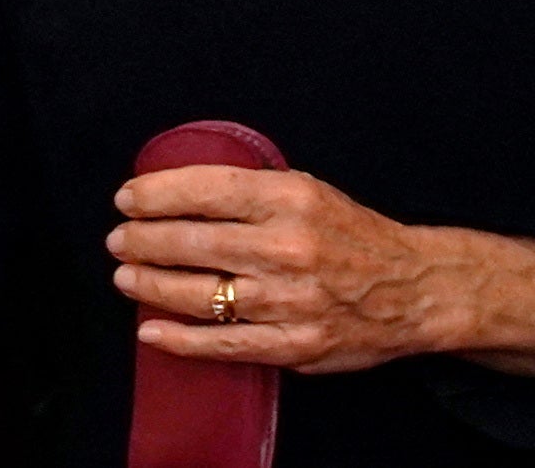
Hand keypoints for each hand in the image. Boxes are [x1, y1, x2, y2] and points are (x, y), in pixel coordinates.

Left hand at [107, 165, 464, 373]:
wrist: (415, 288)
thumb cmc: (350, 233)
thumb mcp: (306, 189)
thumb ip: (247, 189)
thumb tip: (175, 190)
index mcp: (289, 200)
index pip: (204, 190)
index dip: (155, 194)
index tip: (126, 198)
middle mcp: (287, 248)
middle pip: (192, 243)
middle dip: (141, 240)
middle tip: (118, 239)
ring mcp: (291, 301)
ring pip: (201, 294)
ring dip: (151, 285)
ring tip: (125, 277)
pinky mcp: (296, 345)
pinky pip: (225, 345)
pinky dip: (181, 340)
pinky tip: (151, 331)